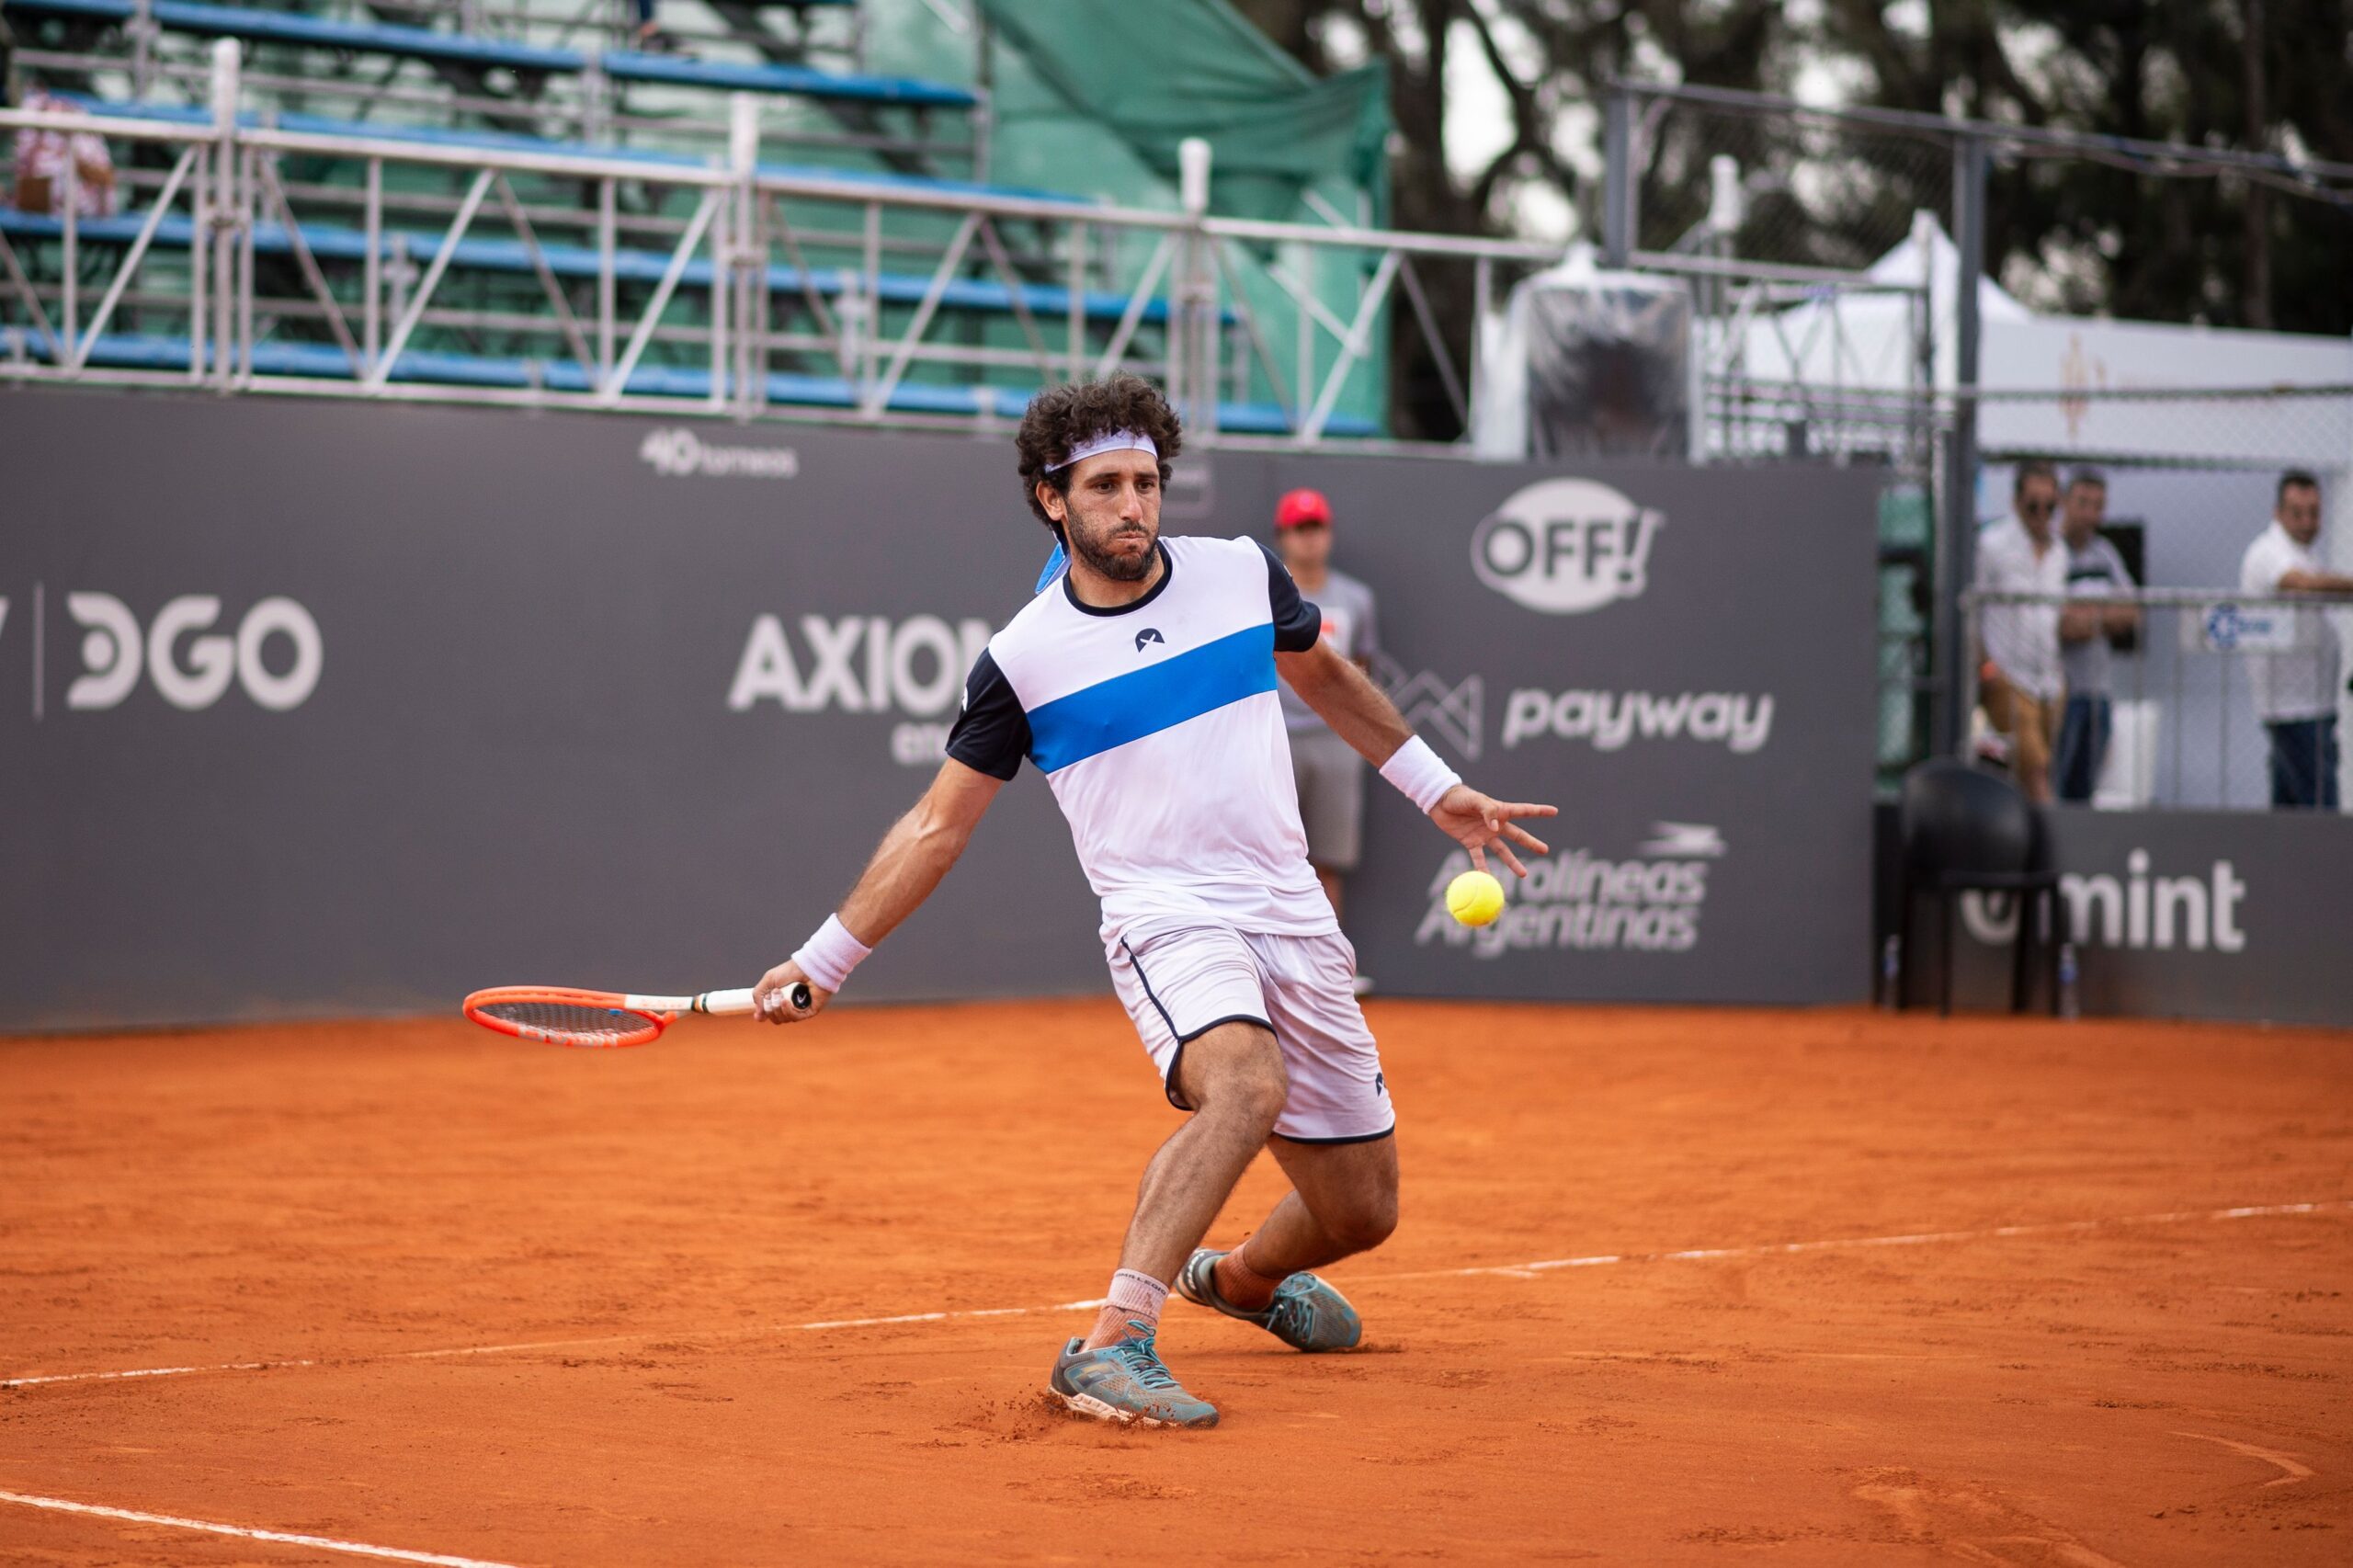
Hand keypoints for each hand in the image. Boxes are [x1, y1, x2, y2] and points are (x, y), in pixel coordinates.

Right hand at [752, 960, 832, 1025]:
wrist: (808, 967)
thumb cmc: (790, 971)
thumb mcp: (768, 980)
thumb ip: (758, 995)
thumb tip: (758, 1015)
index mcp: (779, 1000)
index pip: (769, 1014)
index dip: (763, 1015)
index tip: (759, 1013)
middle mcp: (789, 1006)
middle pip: (775, 1019)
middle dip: (770, 1009)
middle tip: (772, 995)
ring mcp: (799, 1009)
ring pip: (784, 1020)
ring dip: (778, 1009)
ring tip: (781, 995)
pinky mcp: (809, 1011)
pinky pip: (795, 1018)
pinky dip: (788, 1011)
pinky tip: (786, 1001)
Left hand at [1429, 785, 1555, 877]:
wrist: (1439, 802)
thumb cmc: (1459, 797)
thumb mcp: (1474, 800)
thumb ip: (1487, 811)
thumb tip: (1495, 827)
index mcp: (1500, 810)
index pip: (1523, 811)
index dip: (1539, 811)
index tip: (1555, 811)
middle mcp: (1495, 824)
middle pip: (1517, 835)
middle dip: (1531, 843)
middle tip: (1545, 850)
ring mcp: (1485, 835)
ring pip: (1503, 851)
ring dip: (1512, 863)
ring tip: (1524, 874)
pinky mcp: (1471, 842)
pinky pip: (1479, 858)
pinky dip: (1483, 869)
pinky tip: (1488, 880)